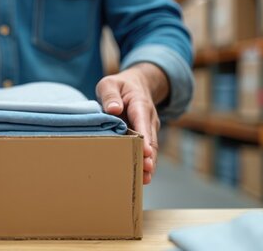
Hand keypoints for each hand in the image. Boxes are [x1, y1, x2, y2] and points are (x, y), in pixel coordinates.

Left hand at [95, 63, 168, 184]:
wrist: (136, 85)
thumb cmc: (120, 86)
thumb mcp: (110, 83)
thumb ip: (110, 95)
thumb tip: (114, 110)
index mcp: (140, 105)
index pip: (143, 122)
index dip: (145, 138)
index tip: (146, 152)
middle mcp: (148, 119)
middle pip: (151, 139)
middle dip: (149, 156)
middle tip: (146, 171)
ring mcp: (148, 129)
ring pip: (151, 148)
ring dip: (149, 164)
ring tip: (144, 180)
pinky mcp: (144, 137)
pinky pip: (145, 151)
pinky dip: (144, 163)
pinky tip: (140, 178)